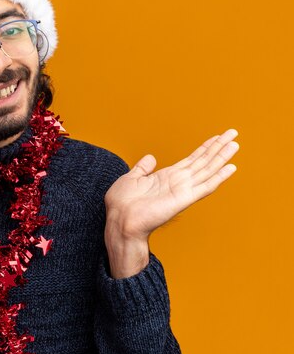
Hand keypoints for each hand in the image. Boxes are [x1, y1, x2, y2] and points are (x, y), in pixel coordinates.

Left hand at [104, 128, 238, 277]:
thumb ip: (143, 168)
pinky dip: (219, 177)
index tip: (217, 137)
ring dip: (222, 157)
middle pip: (203, 161)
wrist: (119, 220)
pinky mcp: (184, 198)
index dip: (205, 147)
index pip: (192, 159)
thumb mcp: (131, 179)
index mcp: (167, 177)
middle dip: (218, 147)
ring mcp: (182, 190)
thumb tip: (151, 158)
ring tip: (235, 144)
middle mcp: (178, 182)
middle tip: (233, 133)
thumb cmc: (122, 204)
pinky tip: (231, 167)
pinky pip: (205, 186)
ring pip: (207, 170)